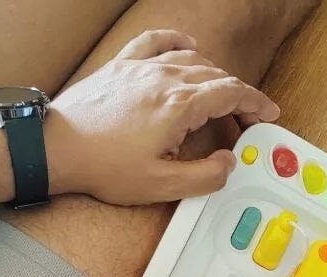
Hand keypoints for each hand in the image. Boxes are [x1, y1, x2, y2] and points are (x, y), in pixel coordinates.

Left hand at [45, 30, 279, 203]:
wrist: (58, 148)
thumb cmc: (104, 168)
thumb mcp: (161, 186)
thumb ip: (203, 176)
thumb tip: (229, 163)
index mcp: (180, 106)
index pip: (231, 94)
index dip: (256, 103)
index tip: (268, 114)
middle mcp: (165, 77)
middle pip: (215, 76)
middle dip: (238, 95)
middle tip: (245, 118)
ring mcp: (142, 67)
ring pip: (191, 59)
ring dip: (213, 75)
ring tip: (220, 96)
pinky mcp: (121, 66)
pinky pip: (157, 41)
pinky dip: (178, 41)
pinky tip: (187, 48)